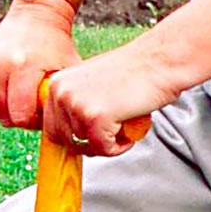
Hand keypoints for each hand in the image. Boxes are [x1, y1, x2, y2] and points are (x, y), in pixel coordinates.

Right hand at [0, 3, 81, 129]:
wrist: (34, 18)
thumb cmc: (52, 49)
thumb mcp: (63, 74)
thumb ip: (56, 104)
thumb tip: (49, 135)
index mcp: (21, 65)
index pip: (19, 116)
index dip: (29, 120)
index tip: (36, 109)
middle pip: (2, 114)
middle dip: (15, 114)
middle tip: (26, 99)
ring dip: (1, 107)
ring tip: (14, 89)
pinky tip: (1, 83)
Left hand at [42, 37, 178, 155]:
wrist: (158, 61)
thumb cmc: (131, 73)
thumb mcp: (89, 85)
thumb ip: (74, 106)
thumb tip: (67, 135)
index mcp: (56, 84)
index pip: (52, 130)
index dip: (75, 137)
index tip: (91, 131)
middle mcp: (61, 93)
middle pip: (67, 143)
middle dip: (91, 142)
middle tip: (112, 125)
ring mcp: (76, 105)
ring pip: (86, 148)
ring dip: (108, 142)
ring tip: (122, 118)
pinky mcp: (95, 119)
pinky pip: (104, 150)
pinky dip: (120, 145)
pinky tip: (129, 124)